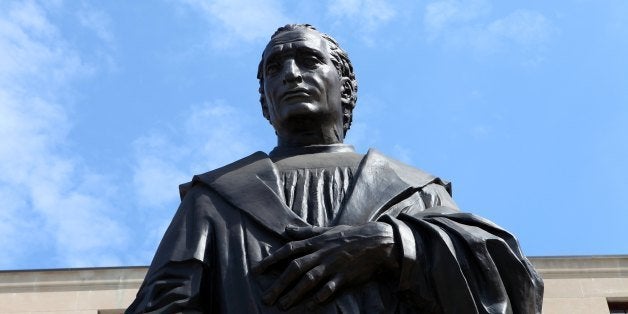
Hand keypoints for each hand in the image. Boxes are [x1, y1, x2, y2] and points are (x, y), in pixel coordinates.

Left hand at [253, 222, 398, 309]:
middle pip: (295, 268)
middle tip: (266, 298)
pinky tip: (308, 306)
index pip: (288, 250)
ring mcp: (332, 265)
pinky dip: (318, 297)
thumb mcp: (326, 230)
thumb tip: (286, 229)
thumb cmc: (349, 235)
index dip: (271, 260)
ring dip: (294, 293)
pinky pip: (329, 288)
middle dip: (279, 283)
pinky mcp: (344, 276)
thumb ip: (305, 232)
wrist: (376, 241)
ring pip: (309, 280)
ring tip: (282, 306)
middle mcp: (320, 253)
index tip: (257, 271)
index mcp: (315, 242)